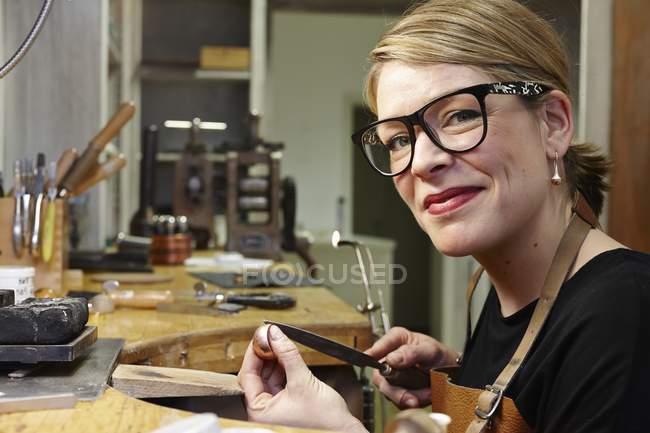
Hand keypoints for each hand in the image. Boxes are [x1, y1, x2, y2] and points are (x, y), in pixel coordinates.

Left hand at [238, 325, 366, 432]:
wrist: (343, 428)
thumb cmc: (324, 418)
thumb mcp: (302, 380)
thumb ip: (287, 355)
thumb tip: (274, 335)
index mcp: (259, 412)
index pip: (247, 377)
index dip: (253, 355)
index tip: (259, 338)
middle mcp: (263, 410)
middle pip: (255, 375)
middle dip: (263, 356)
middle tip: (269, 337)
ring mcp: (273, 405)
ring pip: (266, 375)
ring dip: (273, 359)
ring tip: (278, 343)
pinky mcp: (284, 400)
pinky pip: (276, 379)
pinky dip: (280, 366)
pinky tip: (285, 355)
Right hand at [365, 327, 458, 408]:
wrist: (452, 374)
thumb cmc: (441, 356)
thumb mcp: (431, 350)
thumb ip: (412, 352)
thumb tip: (391, 358)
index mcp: (396, 340)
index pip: (378, 346)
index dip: (375, 355)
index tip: (378, 365)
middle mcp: (390, 357)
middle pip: (379, 375)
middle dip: (397, 389)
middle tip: (412, 396)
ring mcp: (392, 375)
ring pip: (388, 391)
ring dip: (408, 396)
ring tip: (427, 393)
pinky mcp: (396, 390)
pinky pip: (397, 401)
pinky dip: (412, 401)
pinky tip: (425, 395)